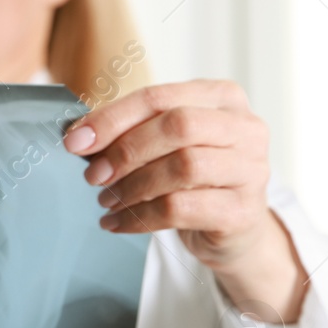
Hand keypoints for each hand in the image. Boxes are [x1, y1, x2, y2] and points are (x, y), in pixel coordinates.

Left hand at [61, 79, 279, 271]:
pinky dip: (140, 217)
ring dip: (132, 186)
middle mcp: (245, 128)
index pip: (159, 97)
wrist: (235, 230)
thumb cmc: (195, 179)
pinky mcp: (243, 211)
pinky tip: (118, 223)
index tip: (76, 141)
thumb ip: (133, 131)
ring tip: (107, 200)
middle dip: (125, 151)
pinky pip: (181, 209)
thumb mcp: (168, 145)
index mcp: (222, 98)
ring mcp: (251, 170)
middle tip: (94, 175)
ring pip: (182, 167)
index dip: (112, 118)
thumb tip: (80, 136)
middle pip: (177, 126)